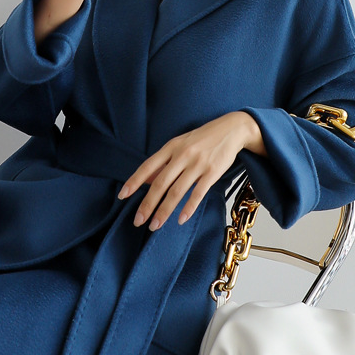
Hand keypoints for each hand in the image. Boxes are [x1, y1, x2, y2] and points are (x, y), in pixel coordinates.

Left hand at [117, 112, 265, 230]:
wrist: (231, 129)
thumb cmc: (202, 139)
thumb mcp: (179, 145)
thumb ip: (163, 162)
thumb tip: (146, 180)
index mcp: (170, 147)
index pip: (147, 167)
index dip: (134, 182)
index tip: (122, 196)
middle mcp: (182, 155)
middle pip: (160, 183)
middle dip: (147, 204)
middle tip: (138, 220)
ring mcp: (197, 164)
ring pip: (176, 191)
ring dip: (164, 211)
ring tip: (155, 225)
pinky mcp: (212, 172)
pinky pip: (198, 193)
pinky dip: (188, 207)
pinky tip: (180, 219)